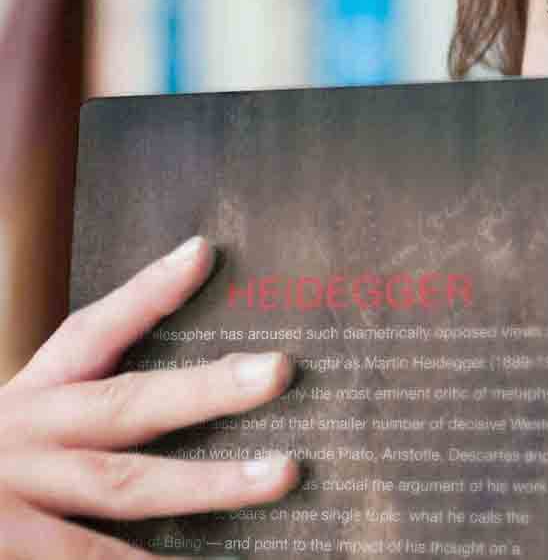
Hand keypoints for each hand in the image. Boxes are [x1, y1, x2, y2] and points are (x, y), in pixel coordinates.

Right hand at [0, 236, 297, 557]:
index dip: (145, 294)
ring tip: (284, 473)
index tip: (203, 254)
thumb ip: (75, 416)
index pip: (89, 336)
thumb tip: (173, 400)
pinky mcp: (8, 547)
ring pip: (124, 486)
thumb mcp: (12, 433)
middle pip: (125, 405)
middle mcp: (20, 439)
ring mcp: (11, 497)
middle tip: (280, 369)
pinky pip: (87, 556)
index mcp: (25, 403)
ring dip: (210, 482)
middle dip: (207, 388)